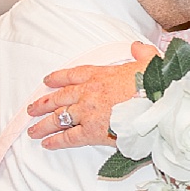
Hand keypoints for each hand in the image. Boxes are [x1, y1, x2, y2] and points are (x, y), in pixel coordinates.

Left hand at [27, 41, 157, 148]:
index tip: (47, 80)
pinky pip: (68, 137)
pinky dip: (56, 140)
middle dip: (43, 103)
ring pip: (58, 117)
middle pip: (59, 97)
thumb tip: (136, 46)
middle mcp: (88, 92)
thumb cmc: (155, 84)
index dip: (58, 77)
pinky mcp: (91, 131)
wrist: (157, 105)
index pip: (72, 74)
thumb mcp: (150, 61)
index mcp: (100, 74)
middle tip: (31, 109)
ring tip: (32, 130)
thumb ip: (141, 53)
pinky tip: (46, 144)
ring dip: (43, 124)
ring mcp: (87, 112)